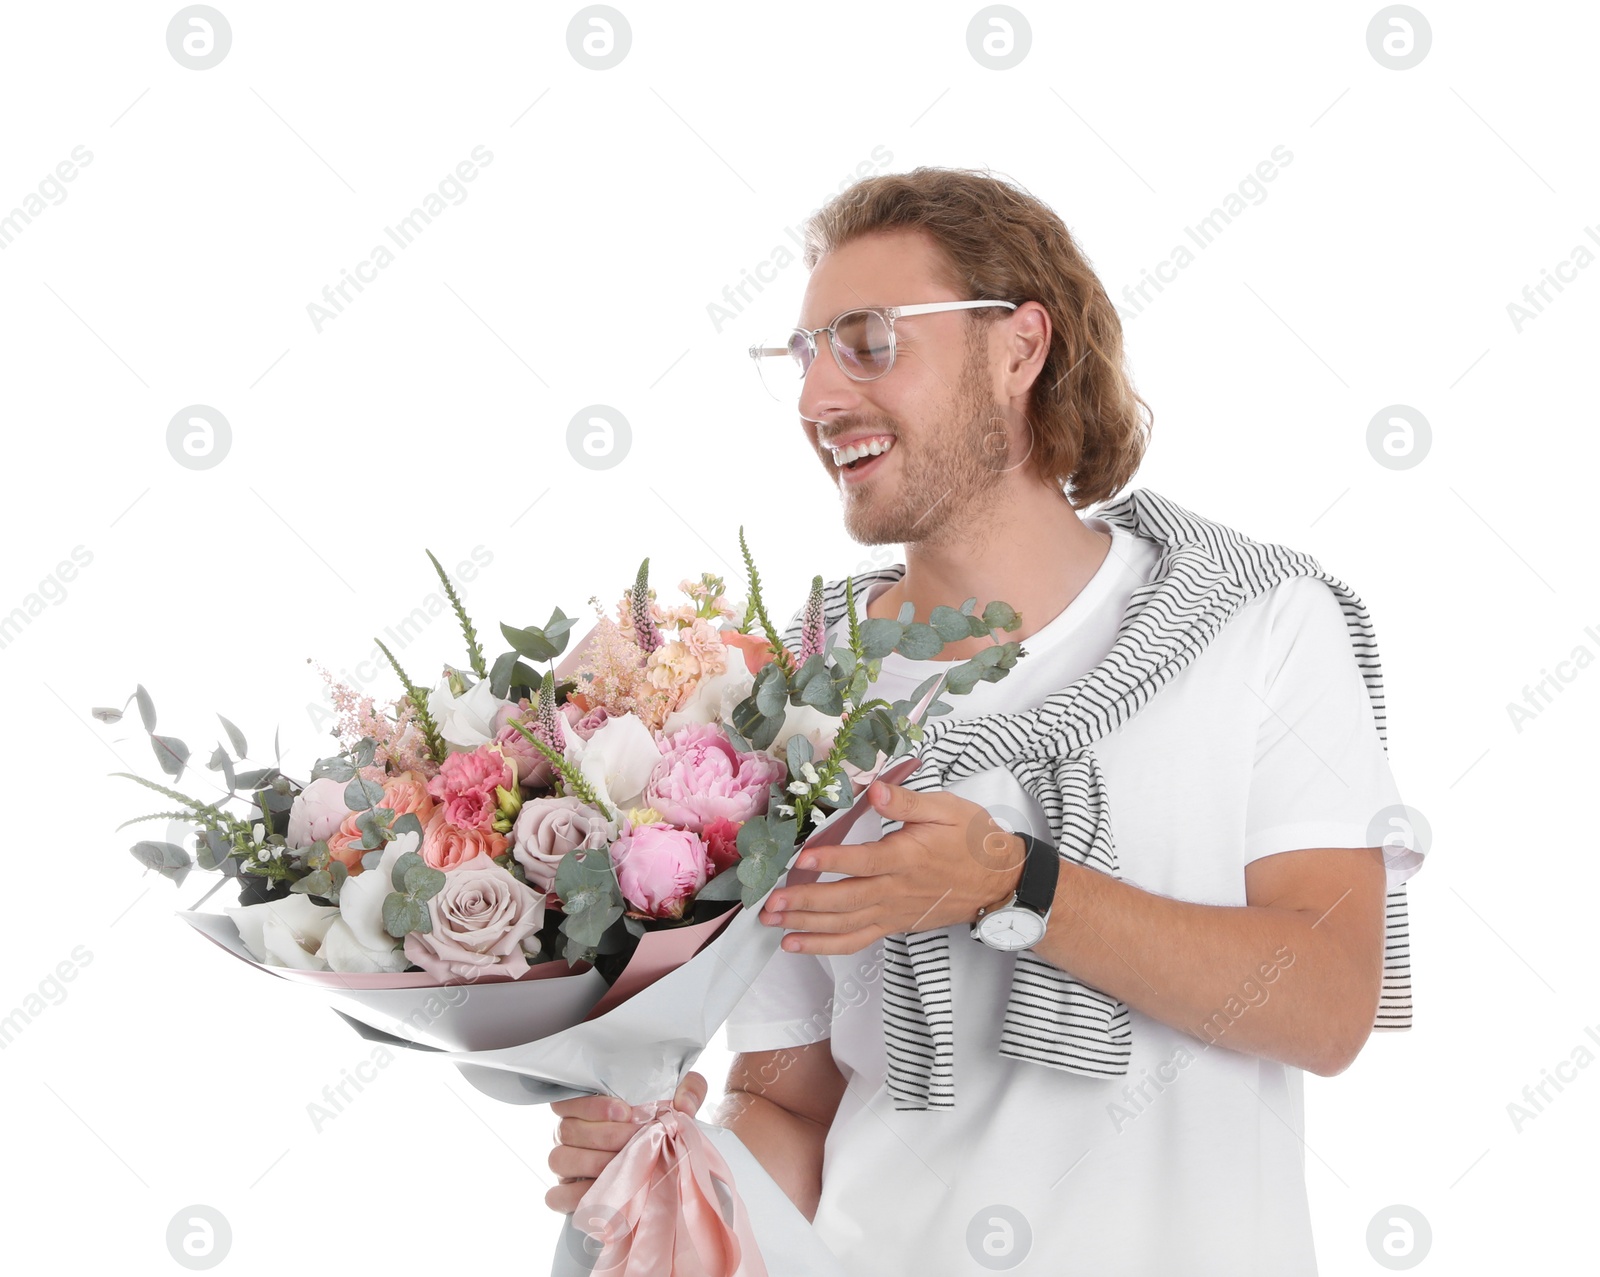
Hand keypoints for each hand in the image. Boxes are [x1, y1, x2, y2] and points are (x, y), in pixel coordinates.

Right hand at [544, 1071, 708, 1214]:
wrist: (660, 1161)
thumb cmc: (660, 1126)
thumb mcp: (680, 1102)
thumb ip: (689, 1090)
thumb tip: (684, 1104)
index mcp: (583, 1107)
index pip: (568, 1099)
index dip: (593, 1106)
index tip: (626, 1112)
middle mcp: (567, 1133)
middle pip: (568, 1130)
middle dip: (606, 1136)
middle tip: (635, 1140)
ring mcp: (564, 1164)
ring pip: (559, 1159)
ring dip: (593, 1163)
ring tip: (625, 1166)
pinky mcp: (564, 1193)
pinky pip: (556, 1196)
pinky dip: (576, 1196)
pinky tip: (606, 1193)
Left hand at [759, 779, 1025, 955]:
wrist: (1000, 881)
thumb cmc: (973, 840)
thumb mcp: (947, 809)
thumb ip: (907, 802)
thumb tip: (875, 789)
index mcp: (908, 857)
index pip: (864, 860)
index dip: (833, 860)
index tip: (803, 858)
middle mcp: (896, 889)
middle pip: (845, 899)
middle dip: (805, 902)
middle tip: (771, 902)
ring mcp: (893, 911)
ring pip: (844, 923)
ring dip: (806, 925)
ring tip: (773, 922)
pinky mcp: (893, 924)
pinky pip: (856, 940)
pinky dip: (824, 945)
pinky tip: (796, 943)